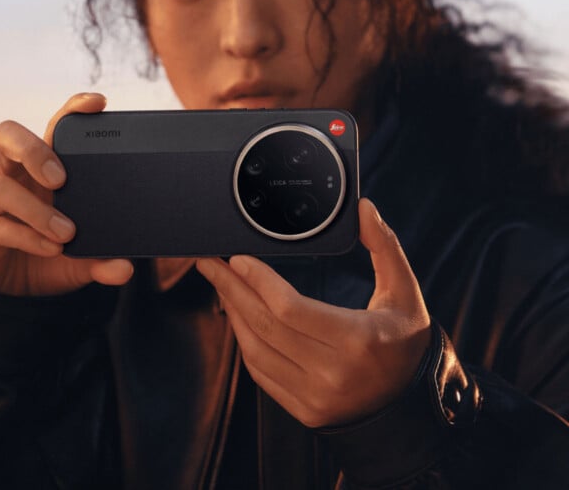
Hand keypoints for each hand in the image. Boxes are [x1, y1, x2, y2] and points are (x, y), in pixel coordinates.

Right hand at [0, 93, 133, 295]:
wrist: (13, 298)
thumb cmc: (48, 259)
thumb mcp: (82, 260)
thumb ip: (103, 260)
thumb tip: (125, 270)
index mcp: (42, 172)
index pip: (53, 129)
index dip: (71, 110)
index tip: (99, 103)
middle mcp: (15, 179)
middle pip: (6, 136)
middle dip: (31, 149)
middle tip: (60, 178)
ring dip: (37, 210)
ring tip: (66, 233)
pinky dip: (28, 236)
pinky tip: (51, 248)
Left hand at [196, 198, 430, 427]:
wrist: (410, 406)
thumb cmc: (405, 343)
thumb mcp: (405, 293)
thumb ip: (385, 248)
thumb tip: (364, 208)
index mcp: (358, 341)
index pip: (289, 308)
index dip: (257, 281)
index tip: (237, 258)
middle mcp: (332, 374)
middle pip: (264, 326)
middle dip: (230, 289)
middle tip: (209, 263)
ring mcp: (315, 397)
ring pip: (254, 350)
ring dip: (232, 313)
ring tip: (219, 284)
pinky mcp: (303, 411)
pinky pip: (260, 373)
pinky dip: (244, 341)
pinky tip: (237, 317)